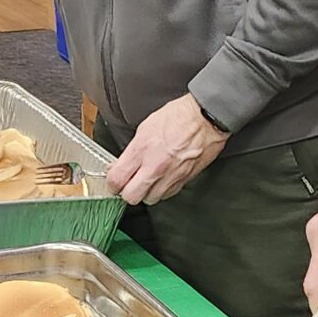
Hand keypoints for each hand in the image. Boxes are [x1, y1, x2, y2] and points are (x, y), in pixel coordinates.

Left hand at [103, 95, 226, 207]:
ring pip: (150, 199)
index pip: (117, 179)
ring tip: (147, 182)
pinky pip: (167, 194)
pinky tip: (162, 180)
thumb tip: (121, 164)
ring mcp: (170, 175)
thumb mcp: (146, 127)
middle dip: (127, 192)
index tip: (113, 182)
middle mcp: (155, 166)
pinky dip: (162, 190)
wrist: (206, 118)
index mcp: (142, 150)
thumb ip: (132, 150)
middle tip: (128, 185)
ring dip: (146, 193)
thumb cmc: (179, 117)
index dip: (111, 184)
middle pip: (131, 197)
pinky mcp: (184, 180)